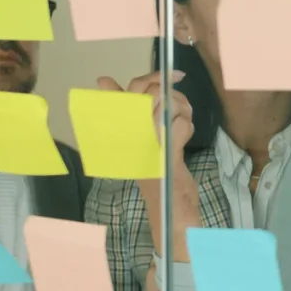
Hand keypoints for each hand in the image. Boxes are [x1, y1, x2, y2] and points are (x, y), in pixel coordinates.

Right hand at [97, 70, 198, 261]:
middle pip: (153, 93)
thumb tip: (104, 80)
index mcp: (123, 128)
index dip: (151, 79)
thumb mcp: (146, 140)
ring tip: (181, 128)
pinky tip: (183, 139)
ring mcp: (147, 144)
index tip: (171, 76)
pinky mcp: (164, 155)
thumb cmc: (156, 175)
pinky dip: (187, 128)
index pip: (132, 91)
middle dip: (173, 94)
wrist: (168, 213)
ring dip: (184, 112)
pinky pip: (179, 125)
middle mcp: (130, 134)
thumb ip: (132, 111)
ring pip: (170, 106)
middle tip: (181, 109)